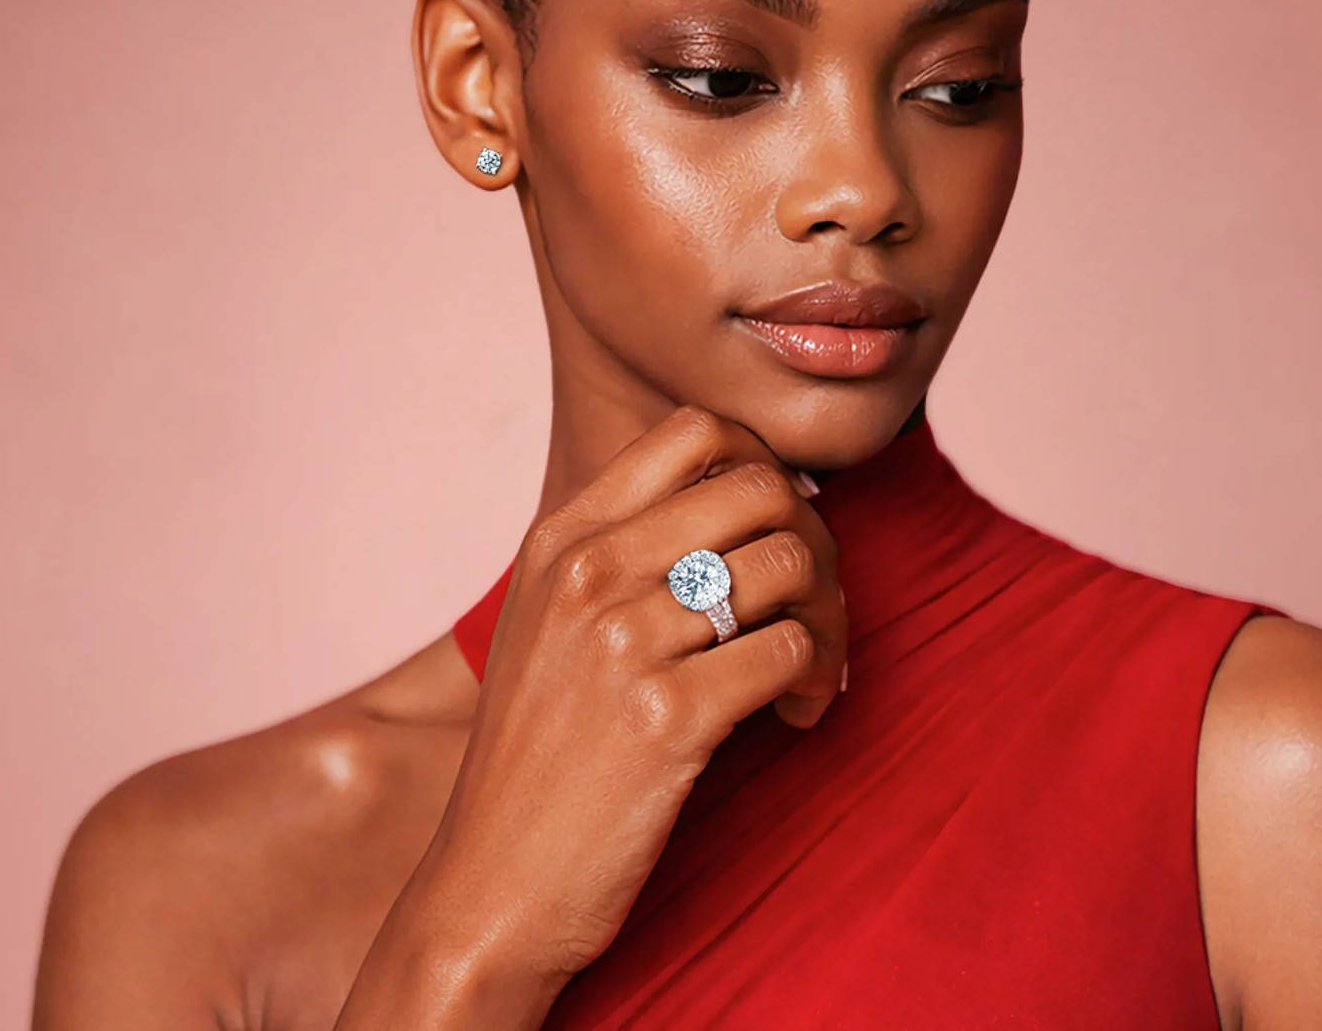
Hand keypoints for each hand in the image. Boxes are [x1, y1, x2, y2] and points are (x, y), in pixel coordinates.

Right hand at [337, 406, 850, 1028]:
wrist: (491, 889)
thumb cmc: (538, 765)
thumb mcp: (549, 630)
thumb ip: (623, 559)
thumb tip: (756, 500)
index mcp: (559, 540)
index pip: (694, 432)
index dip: (765, 468)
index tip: (775, 536)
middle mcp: (588, 574)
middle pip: (761, 486)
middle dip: (817, 542)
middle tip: (812, 608)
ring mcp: (625, 643)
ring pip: (791, 565)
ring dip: (830, 617)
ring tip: (810, 672)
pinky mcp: (668, 718)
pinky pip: (793, 650)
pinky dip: (817, 680)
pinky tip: (795, 717)